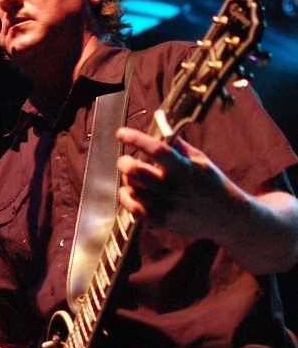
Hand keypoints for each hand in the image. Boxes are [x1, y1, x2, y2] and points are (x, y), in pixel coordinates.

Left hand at [116, 126, 230, 239]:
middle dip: (124, 162)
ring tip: (133, 177)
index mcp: (184, 169)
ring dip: (127, 180)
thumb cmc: (213, 184)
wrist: (227, 217)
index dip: (135, 139)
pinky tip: (131, 193)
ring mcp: (166, 207)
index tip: (121, 133)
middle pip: (135, 171)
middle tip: (125, 160)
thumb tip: (160, 125)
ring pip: (132, 189)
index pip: (156, 149)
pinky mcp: (161, 222)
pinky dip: (128, 198)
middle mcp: (173, 188)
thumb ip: (178, 146)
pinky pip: (134, 208)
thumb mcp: (201, 160)